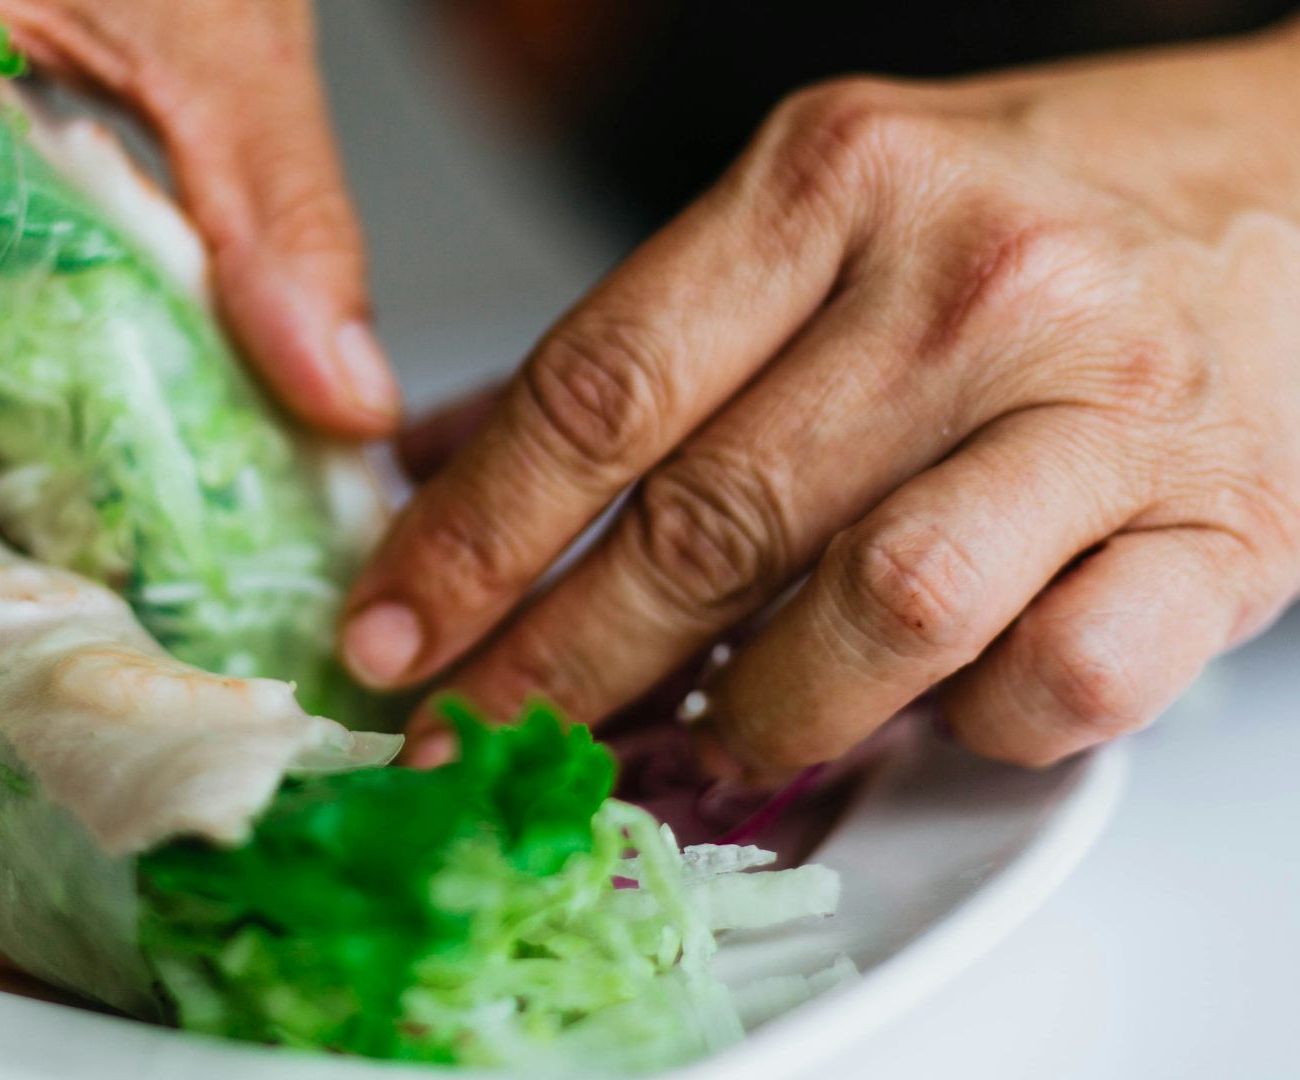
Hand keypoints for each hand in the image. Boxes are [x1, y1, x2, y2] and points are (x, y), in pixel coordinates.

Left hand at [343, 25, 1299, 774]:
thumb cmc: (1035, 213)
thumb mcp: (818, 218)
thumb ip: (638, 347)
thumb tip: (439, 470)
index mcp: (831, 185)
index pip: (597, 393)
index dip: (470, 541)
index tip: (389, 639)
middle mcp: (964, 281)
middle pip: (706, 521)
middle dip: (558, 666)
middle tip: (476, 743)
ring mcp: (1103, 403)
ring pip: (875, 614)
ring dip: (759, 714)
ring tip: (703, 744)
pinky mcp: (1226, 526)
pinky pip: (1062, 679)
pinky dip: (971, 727)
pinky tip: (928, 712)